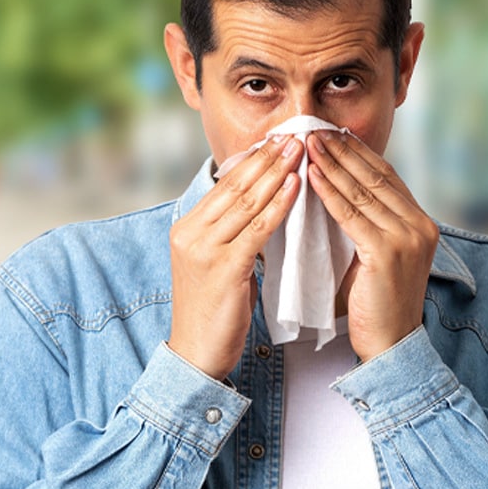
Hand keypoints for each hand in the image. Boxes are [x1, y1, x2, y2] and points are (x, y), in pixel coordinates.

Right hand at [168, 135, 303, 379]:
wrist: (196, 354)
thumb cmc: (214, 313)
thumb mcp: (218, 264)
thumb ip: (231, 235)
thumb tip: (261, 207)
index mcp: (187, 228)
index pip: (223, 184)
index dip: (253, 160)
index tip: (277, 140)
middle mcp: (190, 233)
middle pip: (234, 186)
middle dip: (266, 158)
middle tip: (294, 134)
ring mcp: (204, 249)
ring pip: (246, 202)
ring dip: (276, 173)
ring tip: (300, 150)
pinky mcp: (223, 268)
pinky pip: (257, 229)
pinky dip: (278, 205)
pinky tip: (297, 187)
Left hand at [306, 130, 438, 361]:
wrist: (390, 345)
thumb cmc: (375, 304)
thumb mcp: (373, 254)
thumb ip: (364, 225)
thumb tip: (334, 192)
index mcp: (419, 222)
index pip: (385, 176)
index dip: (357, 153)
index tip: (331, 133)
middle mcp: (419, 224)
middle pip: (375, 176)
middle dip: (342, 150)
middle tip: (314, 128)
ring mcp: (408, 237)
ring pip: (362, 191)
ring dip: (332, 164)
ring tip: (307, 143)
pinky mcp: (388, 253)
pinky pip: (352, 215)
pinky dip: (329, 193)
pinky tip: (311, 176)